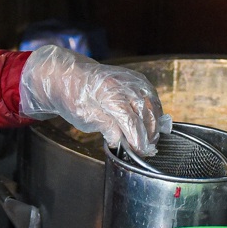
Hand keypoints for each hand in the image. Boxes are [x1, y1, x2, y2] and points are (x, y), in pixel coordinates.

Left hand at [18, 45, 168, 155]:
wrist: (72, 75)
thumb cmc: (75, 97)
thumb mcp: (85, 118)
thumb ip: (106, 128)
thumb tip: (121, 141)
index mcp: (108, 94)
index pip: (130, 121)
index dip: (138, 139)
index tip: (139, 151)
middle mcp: (124, 84)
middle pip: (146, 113)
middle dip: (149, 134)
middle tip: (145, 150)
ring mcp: (133, 79)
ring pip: (153, 104)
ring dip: (154, 124)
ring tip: (150, 140)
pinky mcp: (138, 79)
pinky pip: (152, 97)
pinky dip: (154, 112)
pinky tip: (151, 124)